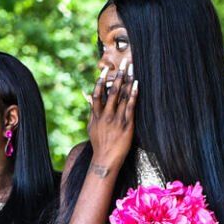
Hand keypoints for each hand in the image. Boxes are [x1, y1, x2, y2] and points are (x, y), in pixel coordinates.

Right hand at [84, 63, 136, 182]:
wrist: (105, 160)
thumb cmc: (99, 143)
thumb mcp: (92, 126)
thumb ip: (91, 110)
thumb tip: (87, 96)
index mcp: (96, 115)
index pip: (97, 94)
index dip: (101, 80)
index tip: (105, 70)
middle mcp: (106, 115)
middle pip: (112, 91)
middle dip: (118, 76)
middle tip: (124, 63)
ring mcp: (116, 120)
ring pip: (122, 97)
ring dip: (127, 81)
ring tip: (132, 69)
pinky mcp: (127, 125)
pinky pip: (131, 107)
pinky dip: (133, 95)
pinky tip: (137, 85)